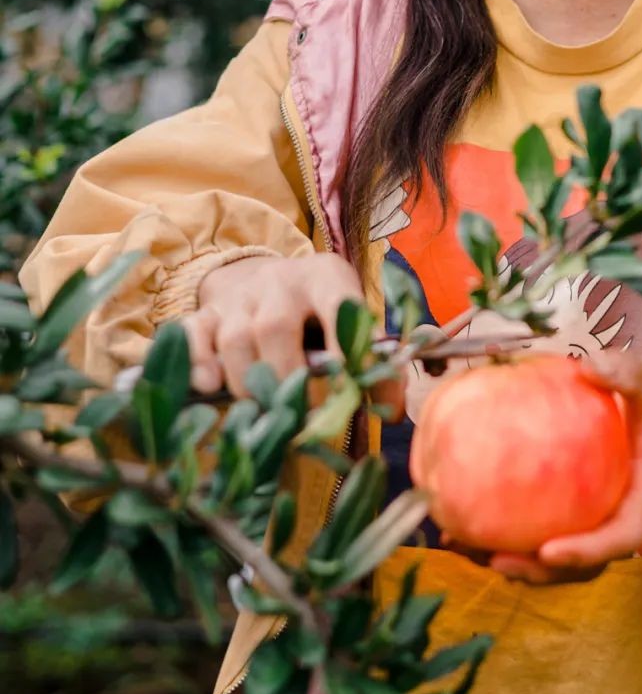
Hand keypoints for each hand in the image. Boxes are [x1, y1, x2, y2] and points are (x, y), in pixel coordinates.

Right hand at [181, 254, 405, 420]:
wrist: (269, 279)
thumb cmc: (322, 311)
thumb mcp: (352, 320)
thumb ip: (374, 359)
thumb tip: (396, 410)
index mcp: (327, 278)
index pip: (339, 304)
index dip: (344, 346)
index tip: (349, 385)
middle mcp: (280, 281)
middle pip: (276, 326)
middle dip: (285, 375)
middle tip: (295, 414)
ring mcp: (239, 296)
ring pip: (235, 337)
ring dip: (247, 381)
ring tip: (262, 413)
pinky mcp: (206, 312)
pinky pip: (192, 333)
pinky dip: (197, 360)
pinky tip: (207, 385)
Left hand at [487, 348, 641, 581]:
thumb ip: (627, 371)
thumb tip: (589, 365)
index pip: (623, 537)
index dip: (587, 551)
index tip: (547, 551)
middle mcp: (623, 514)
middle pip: (586, 563)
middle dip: (541, 571)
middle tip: (495, 561)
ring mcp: (602, 515)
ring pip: (563, 557)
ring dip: (518, 561)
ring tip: (469, 548)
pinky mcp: (584, 507)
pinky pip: (550, 526)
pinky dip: (513, 530)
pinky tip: (470, 518)